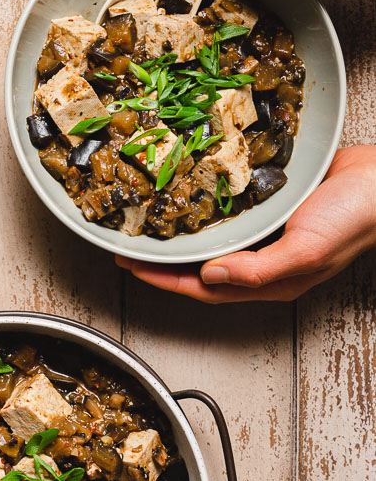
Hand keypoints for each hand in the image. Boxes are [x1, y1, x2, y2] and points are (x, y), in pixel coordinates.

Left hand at [116, 147, 375, 302]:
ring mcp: (265, 233)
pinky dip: (204, 206)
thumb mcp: (306, 250)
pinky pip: (228, 211)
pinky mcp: (271, 205)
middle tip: (127, 244)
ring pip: (210, 240)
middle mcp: (260, 261)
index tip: (130, 266)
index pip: (200, 288)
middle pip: (197, 267)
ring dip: (179, 233)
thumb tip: (209, 274)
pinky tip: (188, 192)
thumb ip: (257, 269)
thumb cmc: (356, 220)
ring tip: (148, 221)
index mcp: (266, 281)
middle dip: (161, 260)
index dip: (162, 279)